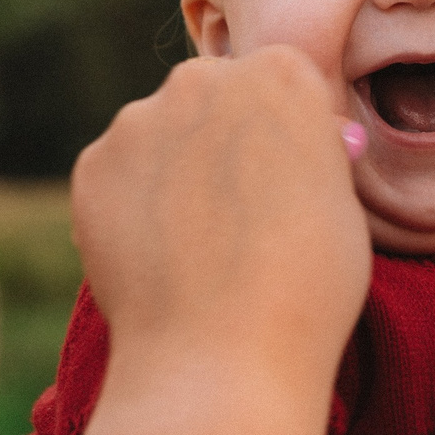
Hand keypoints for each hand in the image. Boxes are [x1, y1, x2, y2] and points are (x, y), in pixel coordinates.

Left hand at [70, 48, 372, 427]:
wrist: (220, 359)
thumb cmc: (306, 288)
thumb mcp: (342, 201)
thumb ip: (312, 151)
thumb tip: (295, 142)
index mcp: (281, 74)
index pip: (283, 80)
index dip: (287, 132)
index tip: (289, 178)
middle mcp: (203, 79)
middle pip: (215, 94)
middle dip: (223, 138)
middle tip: (240, 213)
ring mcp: (139, 120)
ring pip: (161, 133)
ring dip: (176, 170)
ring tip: (198, 246)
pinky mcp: (93, 166)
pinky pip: (120, 175)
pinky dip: (134, 206)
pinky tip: (161, 258)